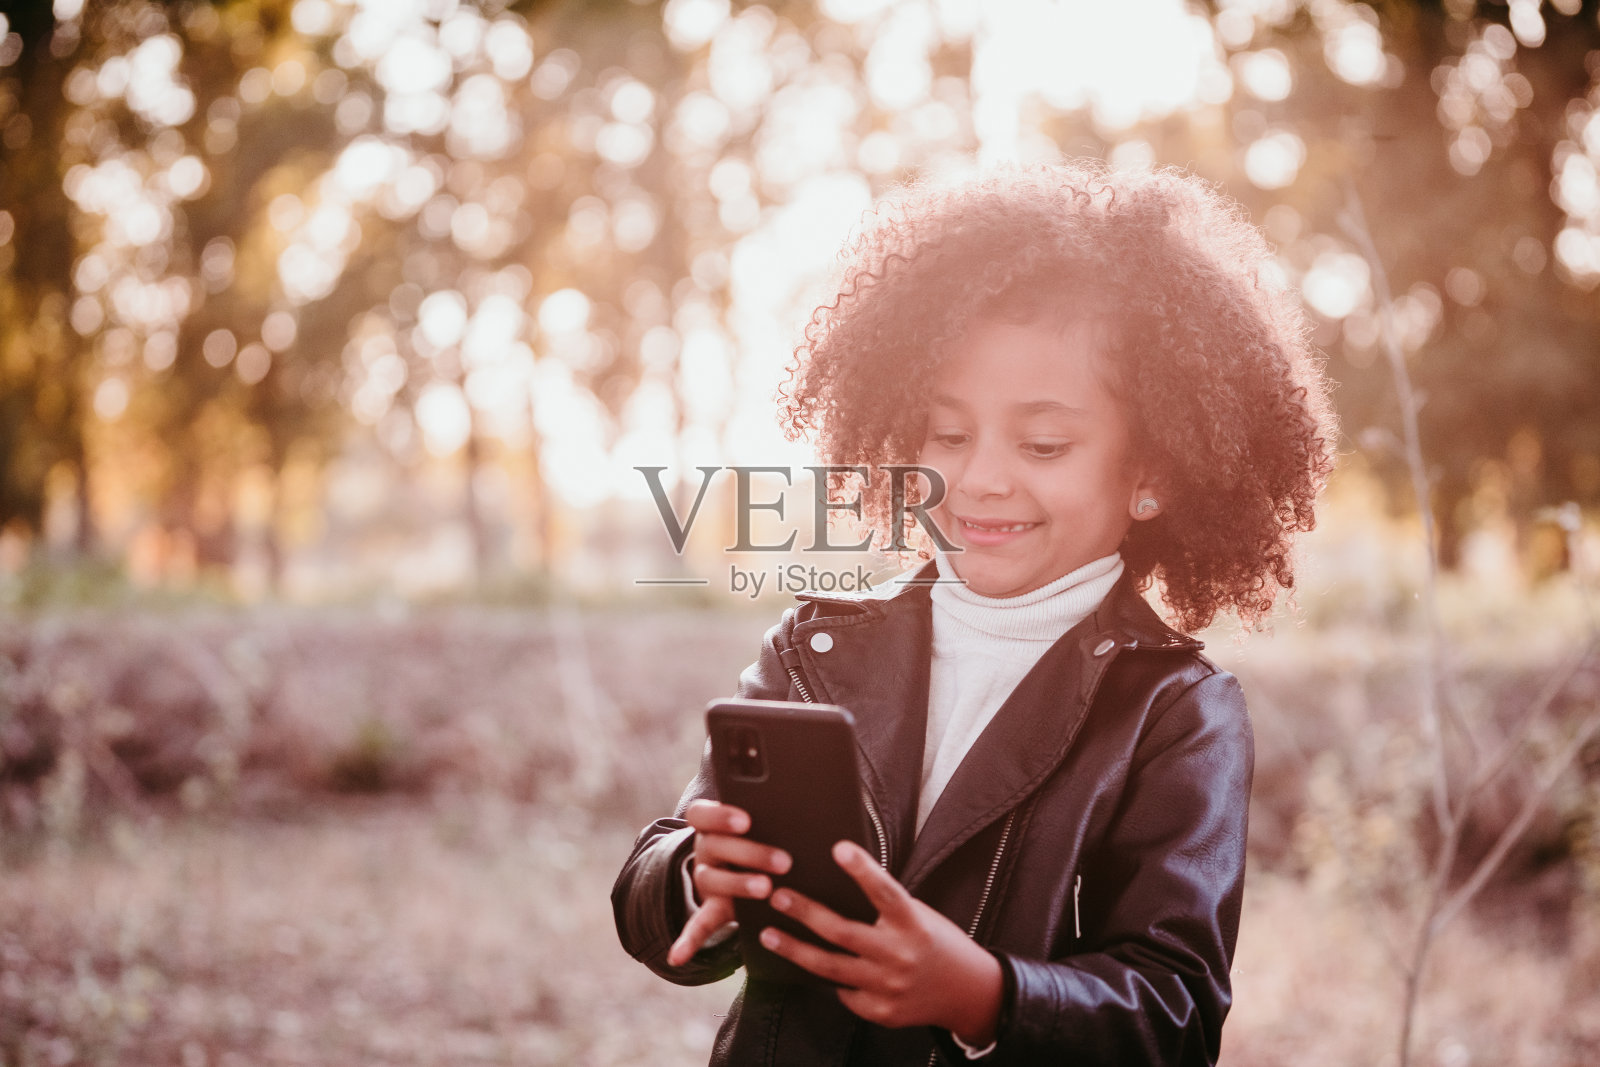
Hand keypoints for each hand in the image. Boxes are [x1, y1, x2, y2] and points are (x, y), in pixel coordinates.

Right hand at [666, 799, 790, 966]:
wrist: (740, 862)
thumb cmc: (763, 833)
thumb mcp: (764, 821)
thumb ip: (775, 815)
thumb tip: (813, 808)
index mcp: (712, 824)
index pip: (702, 814)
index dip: (721, 816)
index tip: (747, 820)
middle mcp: (705, 849)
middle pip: (716, 846)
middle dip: (750, 853)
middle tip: (784, 862)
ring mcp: (707, 878)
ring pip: (712, 880)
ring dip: (738, 885)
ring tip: (766, 889)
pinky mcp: (712, 907)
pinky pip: (697, 924)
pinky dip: (687, 941)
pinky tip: (677, 956)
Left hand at [758, 840, 1002, 1046]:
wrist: (968, 993)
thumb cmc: (936, 943)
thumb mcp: (919, 916)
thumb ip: (886, 908)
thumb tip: (837, 886)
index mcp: (913, 923)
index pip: (885, 891)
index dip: (863, 870)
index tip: (839, 848)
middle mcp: (900, 954)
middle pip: (843, 932)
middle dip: (805, 913)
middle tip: (777, 896)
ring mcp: (889, 986)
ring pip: (831, 968)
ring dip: (795, 950)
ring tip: (769, 935)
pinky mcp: (882, 1012)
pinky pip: (844, 993)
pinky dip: (830, 980)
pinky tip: (811, 966)